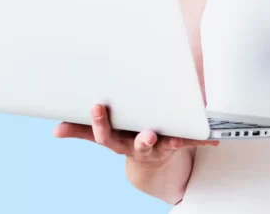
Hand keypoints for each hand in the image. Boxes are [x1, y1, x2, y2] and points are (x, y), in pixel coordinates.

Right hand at [53, 103, 219, 164]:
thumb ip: (83, 131)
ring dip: (174, 142)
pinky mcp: (178, 145)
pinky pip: (192, 142)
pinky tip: (213, 138)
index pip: (106, 135)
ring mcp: (160, 147)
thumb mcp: (107, 134)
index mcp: (120, 141)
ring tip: (179, 140)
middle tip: (147, 134)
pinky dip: (202, 139)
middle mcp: (139, 146)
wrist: (152, 162)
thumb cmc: (127, 138)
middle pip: (139, 144)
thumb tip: (56, 130)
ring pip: (166, 145)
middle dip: (143, 139)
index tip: (97, 106)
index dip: (100, 122)